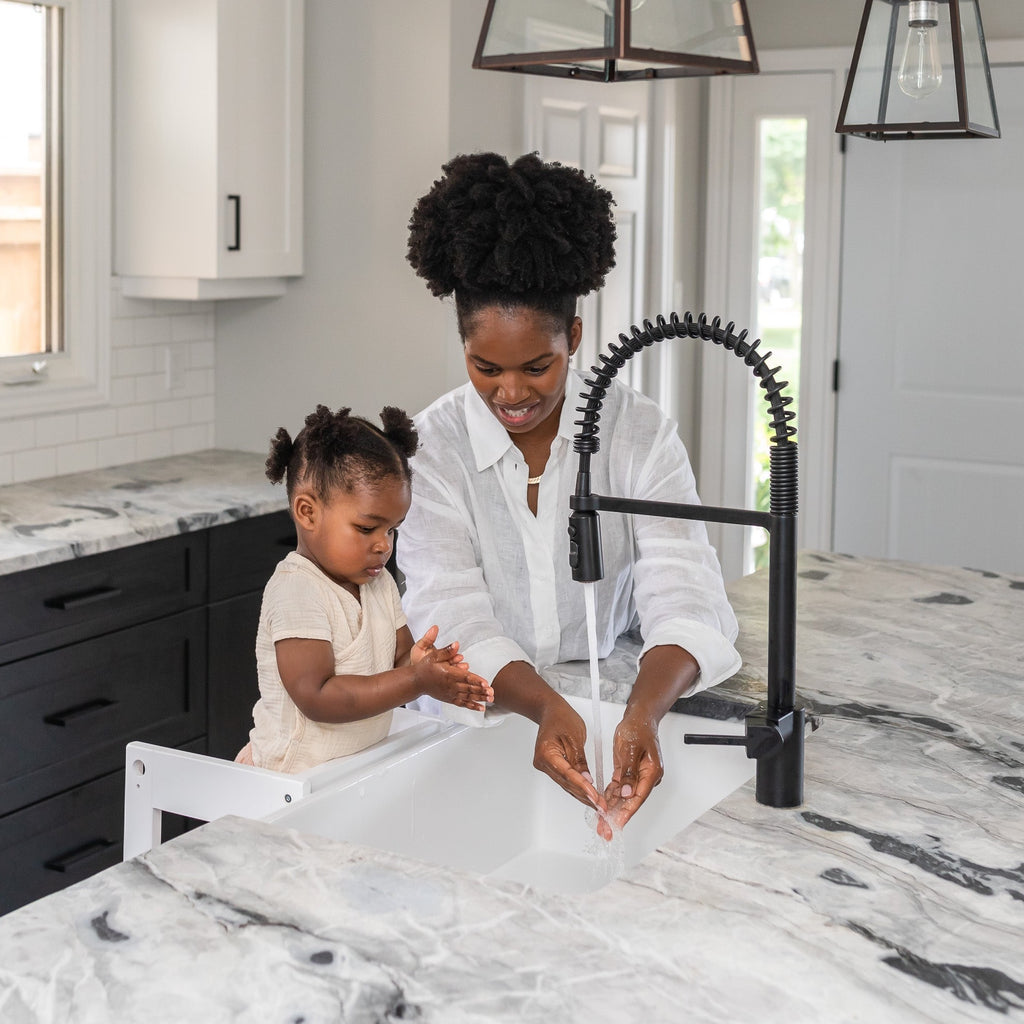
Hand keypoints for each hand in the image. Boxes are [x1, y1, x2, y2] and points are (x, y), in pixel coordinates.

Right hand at [412, 626, 493, 709]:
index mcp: (448, 674)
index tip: (486, 683)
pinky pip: (462, 703)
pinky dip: (472, 706)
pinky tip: (481, 708)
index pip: (465, 677)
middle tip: (492, 693)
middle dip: (481, 691)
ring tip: (490, 699)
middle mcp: (450, 685)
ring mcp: (450, 693)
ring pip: (467, 696)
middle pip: (469, 688)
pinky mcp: (449, 699)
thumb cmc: (425, 667)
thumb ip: (447, 651)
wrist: (416, 682)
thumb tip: (456, 644)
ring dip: (480, 698)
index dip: (476, 680)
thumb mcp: (434, 656)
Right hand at [533, 699, 605, 817]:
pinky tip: (589, 795)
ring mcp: (546, 766)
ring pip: (566, 785)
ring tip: (598, 805)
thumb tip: (587, 779)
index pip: (567, 774)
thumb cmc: (561, 717)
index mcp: (546, 753)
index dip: (582, 787)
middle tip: (601, 806)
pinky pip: (566, 779)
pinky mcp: (552, 767)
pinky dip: (578, 787)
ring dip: (582, 794)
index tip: (595, 797)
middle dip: (585, 795)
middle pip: (566, 783)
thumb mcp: (575, 736)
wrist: (550, 711)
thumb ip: (580, 760)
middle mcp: (542, 763)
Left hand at [599, 710, 663, 840]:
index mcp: (651, 773)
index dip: (627, 812)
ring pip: (623, 797)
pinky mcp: (628, 773)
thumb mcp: (631, 749)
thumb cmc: (638, 729)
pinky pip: (619, 788)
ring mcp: (637, 776)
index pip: (638, 797)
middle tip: (605, 830)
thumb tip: (626, 792)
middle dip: (617, 816)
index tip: (617, 824)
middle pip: (630, 801)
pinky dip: (610, 797)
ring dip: (612, 810)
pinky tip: (602, 806)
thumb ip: (628, 772)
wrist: (638, 718)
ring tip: (601, 823)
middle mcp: (646, 777)